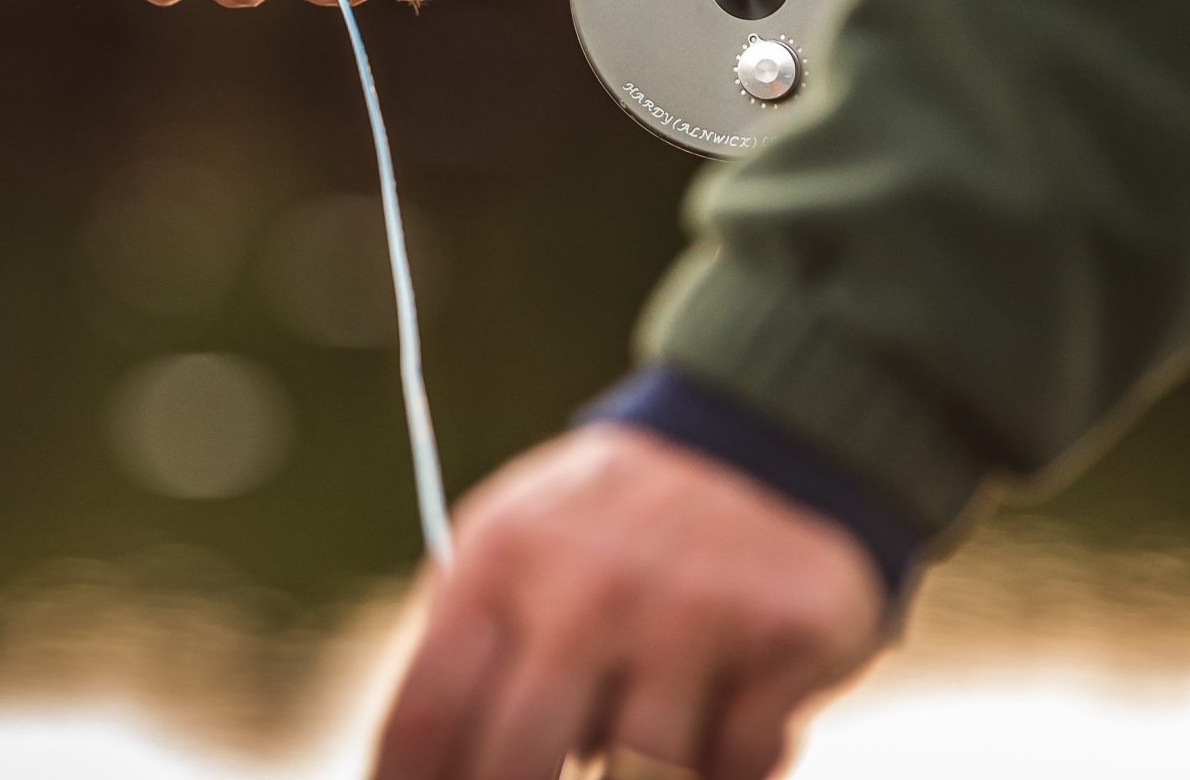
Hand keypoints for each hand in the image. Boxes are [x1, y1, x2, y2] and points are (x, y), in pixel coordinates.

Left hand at [373, 426, 885, 779]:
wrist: (757, 443)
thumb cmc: (606, 534)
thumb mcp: (513, 553)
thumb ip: (458, 652)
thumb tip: (403, 774)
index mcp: (502, 556)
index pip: (426, 715)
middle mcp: (590, 579)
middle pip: (517, 767)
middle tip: (541, 775)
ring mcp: (691, 605)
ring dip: (638, 777)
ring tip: (639, 741)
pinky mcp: (786, 632)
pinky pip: (738, 765)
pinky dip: (729, 765)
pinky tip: (721, 713)